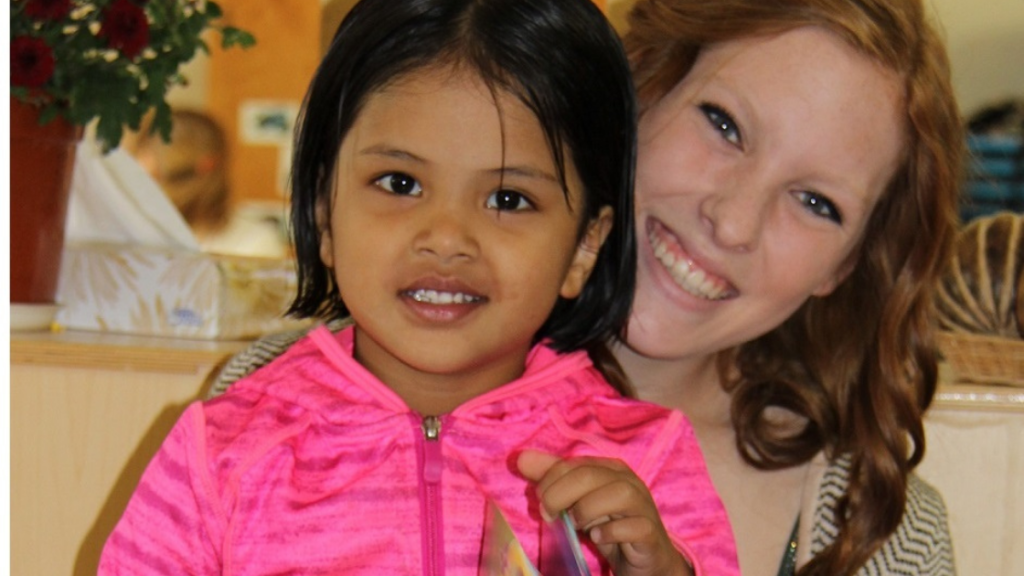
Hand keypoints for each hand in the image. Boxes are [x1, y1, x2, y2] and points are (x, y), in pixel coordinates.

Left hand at [517, 450, 693, 575]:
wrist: (644, 559)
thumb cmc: (608, 525)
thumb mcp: (577, 502)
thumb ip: (552, 479)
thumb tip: (522, 458)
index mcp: (609, 469)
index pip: (573, 464)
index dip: (549, 481)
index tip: (540, 503)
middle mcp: (628, 481)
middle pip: (590, 475)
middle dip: (560, 495)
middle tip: (549, 515)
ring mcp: (643, 506)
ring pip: (619, 493)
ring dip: (588, 510)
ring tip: (576, 525)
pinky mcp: (650, 532)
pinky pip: (634, 526)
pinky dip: (611, 532)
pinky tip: (597, 538)